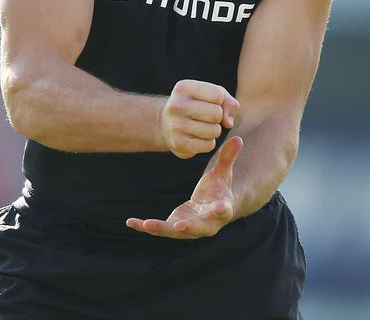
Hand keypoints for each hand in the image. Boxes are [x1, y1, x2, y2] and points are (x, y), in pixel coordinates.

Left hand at [127, 135, 242, 238]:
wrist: (213, 208)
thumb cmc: (219, 188)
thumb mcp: (223, 173)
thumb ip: (228, 158)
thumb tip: (238, 138)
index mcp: (221, 209)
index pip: (222, 211)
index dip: (221, 210)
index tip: (220, 208)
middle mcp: (206, 224)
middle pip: (197, 227)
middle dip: (188, 227)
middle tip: (178, 226)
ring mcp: (189, 229)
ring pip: (175, 231)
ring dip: (161, 229)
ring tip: (146, 224)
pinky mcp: (175, 228)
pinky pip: (160, 229)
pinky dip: (145, 227)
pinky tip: (131, 222)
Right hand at [160, 80, 239, 159]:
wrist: (167, 124)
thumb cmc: (195, 105)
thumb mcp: (211, 95)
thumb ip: (228, 102)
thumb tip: (228, 123)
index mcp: (184, 88)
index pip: (217, 95)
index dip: (219, 101)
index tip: (208, 103)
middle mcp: (177, 105)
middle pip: (217, 114)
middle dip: (218, 117)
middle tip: (206, 117)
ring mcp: (176, 125)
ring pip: (215, 131)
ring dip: (214, 131)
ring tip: (202, 127)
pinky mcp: (179, 144)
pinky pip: (209, 145)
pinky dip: (208, 143)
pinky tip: (198, 137)